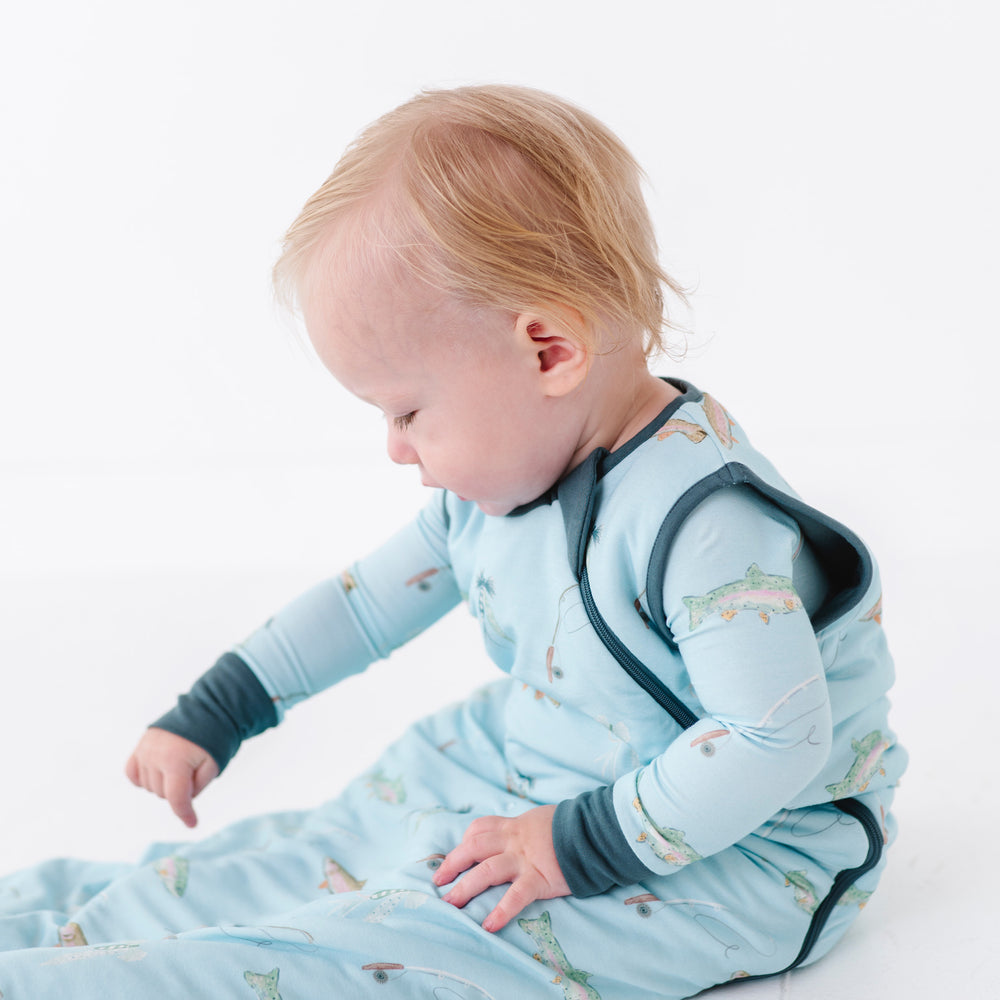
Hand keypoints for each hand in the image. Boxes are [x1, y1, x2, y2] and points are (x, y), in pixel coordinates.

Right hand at [125, 728, 218, 827]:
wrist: (206, 711)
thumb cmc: (213, 739)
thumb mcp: (213, 765)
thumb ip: (196, 787)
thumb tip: (182, 802)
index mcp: (176, 761)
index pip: (176, 797)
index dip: (185, 813)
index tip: (192, 824)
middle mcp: (155, 756)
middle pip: (162, 793)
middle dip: (178, 790)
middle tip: (192, 773)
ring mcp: (144, 750)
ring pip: (149, 786)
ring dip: (163, 784)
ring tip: (179, 766)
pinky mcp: (140, 745)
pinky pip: (133, 773)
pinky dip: (143, 778)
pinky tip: (157, 773)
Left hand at [433, 805, 570, 931]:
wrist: (595, 830)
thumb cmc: (572, 826)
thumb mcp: (542, 819)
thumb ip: (527, 829)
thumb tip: (520, 836)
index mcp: (515, 826)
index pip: (480, 828)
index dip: (464, 841)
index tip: (455, 856)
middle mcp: (514, 840)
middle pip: (474, 847)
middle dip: (452, 864)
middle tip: (438, 882)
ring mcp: (525, 858)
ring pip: (487, 870)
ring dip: (466, 888)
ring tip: (450, 905)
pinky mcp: (540, 877)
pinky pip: (516, 895)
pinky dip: (501, 910)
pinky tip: (489, 925)